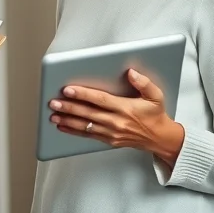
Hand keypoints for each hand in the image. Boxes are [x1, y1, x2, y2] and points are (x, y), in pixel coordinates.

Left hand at [49, 68, 184, 166]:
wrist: (160, 138)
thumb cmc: (155, 115)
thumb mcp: (156, 96)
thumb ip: (144, 83)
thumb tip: (131, 72)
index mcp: (126, 108)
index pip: (100, 100)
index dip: (83, 94)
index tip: (68, 90)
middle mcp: (117, 122)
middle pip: (88, 113)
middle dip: (69, 108)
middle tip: (54, 103)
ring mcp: (111, 133)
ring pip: (85, 126)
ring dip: (67, 120)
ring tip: (53, 115)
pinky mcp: (109, 140)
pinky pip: (88, 135)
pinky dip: (73, 131)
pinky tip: (62, 126)